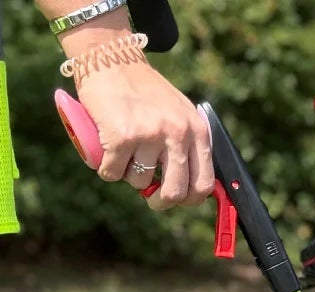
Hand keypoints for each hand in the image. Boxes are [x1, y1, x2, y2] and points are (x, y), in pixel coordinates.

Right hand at [75, 62, 213, 208]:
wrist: (114, 61)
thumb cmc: (145, 92)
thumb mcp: (180, 114)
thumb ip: (189, 142)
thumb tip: (192, 184)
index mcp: (197, 131)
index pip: (204, 182)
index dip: (191, 199)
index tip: (178, 200)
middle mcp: (178, 134)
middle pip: (175, 191)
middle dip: (161, 202)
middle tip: (151, 198)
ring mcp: (150, 135)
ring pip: (139, 182)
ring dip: (128, 177)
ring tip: (124, 155)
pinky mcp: (122, 136)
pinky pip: (112, 173)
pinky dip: (106, 170)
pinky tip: (105, 155)